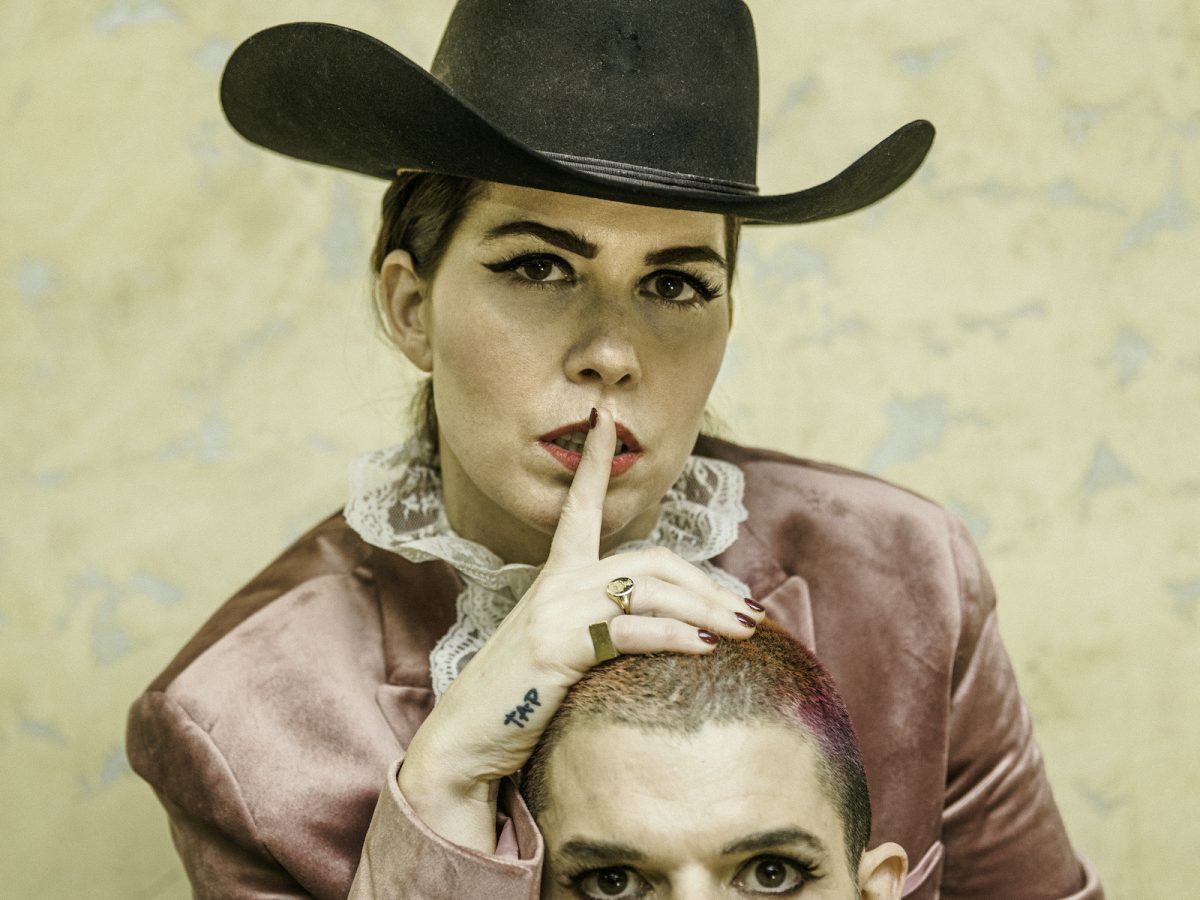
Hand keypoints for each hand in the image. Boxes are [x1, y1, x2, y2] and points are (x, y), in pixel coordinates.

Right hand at [398, 408, 762, 850]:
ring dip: (706, 608)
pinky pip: (628, 630)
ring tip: (745, 630)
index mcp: (556, 577)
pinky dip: (673, 635)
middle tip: (748, 612)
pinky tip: (704, 647)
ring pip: (648, 590)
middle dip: (706, 582)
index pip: (580, 505)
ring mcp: (554, 612)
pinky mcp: (555, 647)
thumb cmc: (520, 697)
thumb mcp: (562, 649)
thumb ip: (601, 625)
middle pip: (649, 561)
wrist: (466, 740)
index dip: (595, 459)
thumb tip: (667, 627)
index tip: (606, 417)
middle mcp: (556, 584)